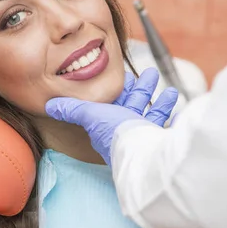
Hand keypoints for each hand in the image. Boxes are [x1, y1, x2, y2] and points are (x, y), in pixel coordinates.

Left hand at [45, 68, 177, 164]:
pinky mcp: (159, 142)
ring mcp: (143, 138)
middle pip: (132, 106)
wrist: (143, 155)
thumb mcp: (91, 115)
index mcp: (108, 126)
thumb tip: (50, 105)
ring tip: (166, 85)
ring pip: (150, 114)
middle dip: (141, 88)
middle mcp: (125, 133)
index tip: (126, 76)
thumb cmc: (117, 134)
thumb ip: (72, 109)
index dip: (119, 90)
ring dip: (158, 98)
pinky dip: (170, 115)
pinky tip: (177, 106)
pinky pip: (164, 127)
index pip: (112, 104)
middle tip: (150, 73)